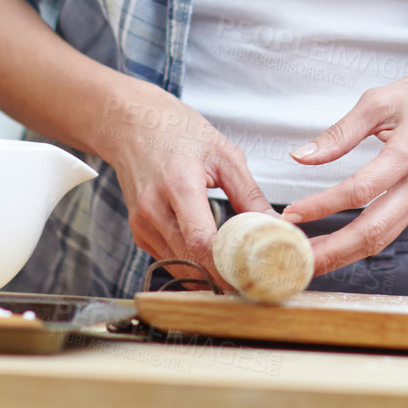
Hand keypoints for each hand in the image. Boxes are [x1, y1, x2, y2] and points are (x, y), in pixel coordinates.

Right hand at [102, 84, 276, 289]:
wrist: (132, 125)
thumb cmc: (179, 132)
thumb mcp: (223, 153)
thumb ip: (248, 192)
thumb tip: (274, 223)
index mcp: (178, 185)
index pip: (200, 239)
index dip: (227, 261)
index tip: (254, 270)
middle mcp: (154, 210)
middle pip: (189, 259)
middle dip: (222, 275)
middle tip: (255, 282)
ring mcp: (142, 224)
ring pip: (178, 264)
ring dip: (207, 274)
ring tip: (240, 275)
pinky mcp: (139, 232)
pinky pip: (168, 257)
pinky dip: (191, 263)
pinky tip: (214, 261)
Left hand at [277, 63, 407, 276]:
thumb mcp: (381, 100)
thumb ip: (341, 132)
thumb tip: (301, 157)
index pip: (361, 190)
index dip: (323, 205)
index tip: (291, 215)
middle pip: (372, 230)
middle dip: (330, 251)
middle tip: (292, 260)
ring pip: (381, 240)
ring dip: (341, 256)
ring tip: (304, 261)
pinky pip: (389, 232)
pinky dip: (359, 244)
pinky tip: (332, 245)